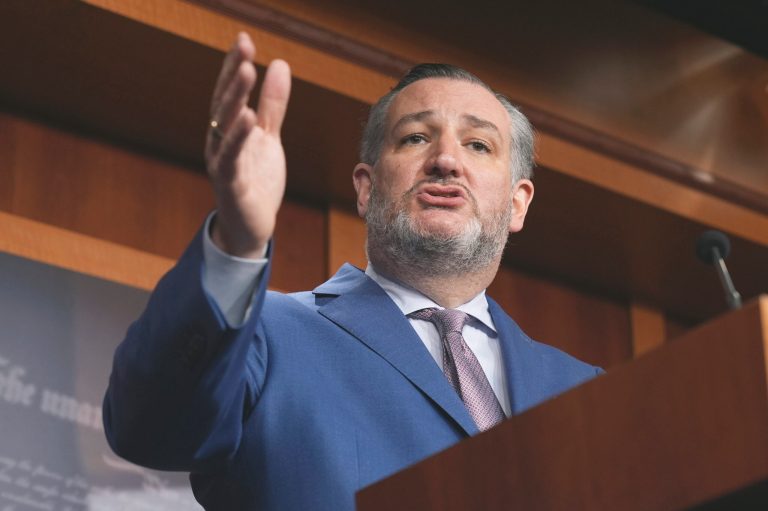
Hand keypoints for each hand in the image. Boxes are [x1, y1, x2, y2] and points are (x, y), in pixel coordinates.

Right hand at [205, 33, 290, 258]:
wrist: (251, 225)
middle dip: (233, 74)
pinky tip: (249, 118)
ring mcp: (222, 163)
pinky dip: (237, 139)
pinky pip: (230, 159)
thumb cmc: (256, 181)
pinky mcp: (230, 185)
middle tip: (244, 47)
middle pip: (224, 103)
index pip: (230, 93)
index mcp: (228, 130)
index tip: (244, 39)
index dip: (234, 66)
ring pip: (225, 126)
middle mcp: (219, 142)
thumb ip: (273, 104)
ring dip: (234, 98)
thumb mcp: (269, 137)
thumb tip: (280, 64)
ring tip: (246, 72)